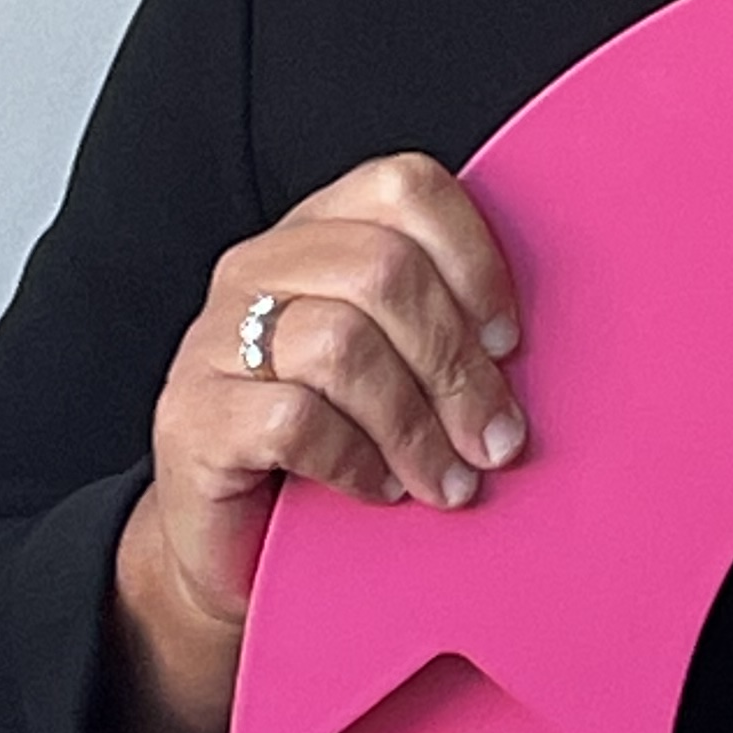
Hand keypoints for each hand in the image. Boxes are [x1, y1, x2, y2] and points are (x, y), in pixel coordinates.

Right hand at [103, 153, 523, 732]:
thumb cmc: (336, 448)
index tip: (510, 344)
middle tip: (497, 440)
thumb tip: (540, 351)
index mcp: (318, 235)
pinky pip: (294, 421)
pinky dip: (355, 461)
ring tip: (446, 481)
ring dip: (416, 426)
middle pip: (382, 270)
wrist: (234, 544)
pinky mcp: (193, 417)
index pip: (403, 188)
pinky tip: (379, 490)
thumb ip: (447, 331)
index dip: (474, 260)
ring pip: (341, 345)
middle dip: (456, 364)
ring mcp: (213, 340)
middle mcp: (257, 269)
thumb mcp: (398, 371)